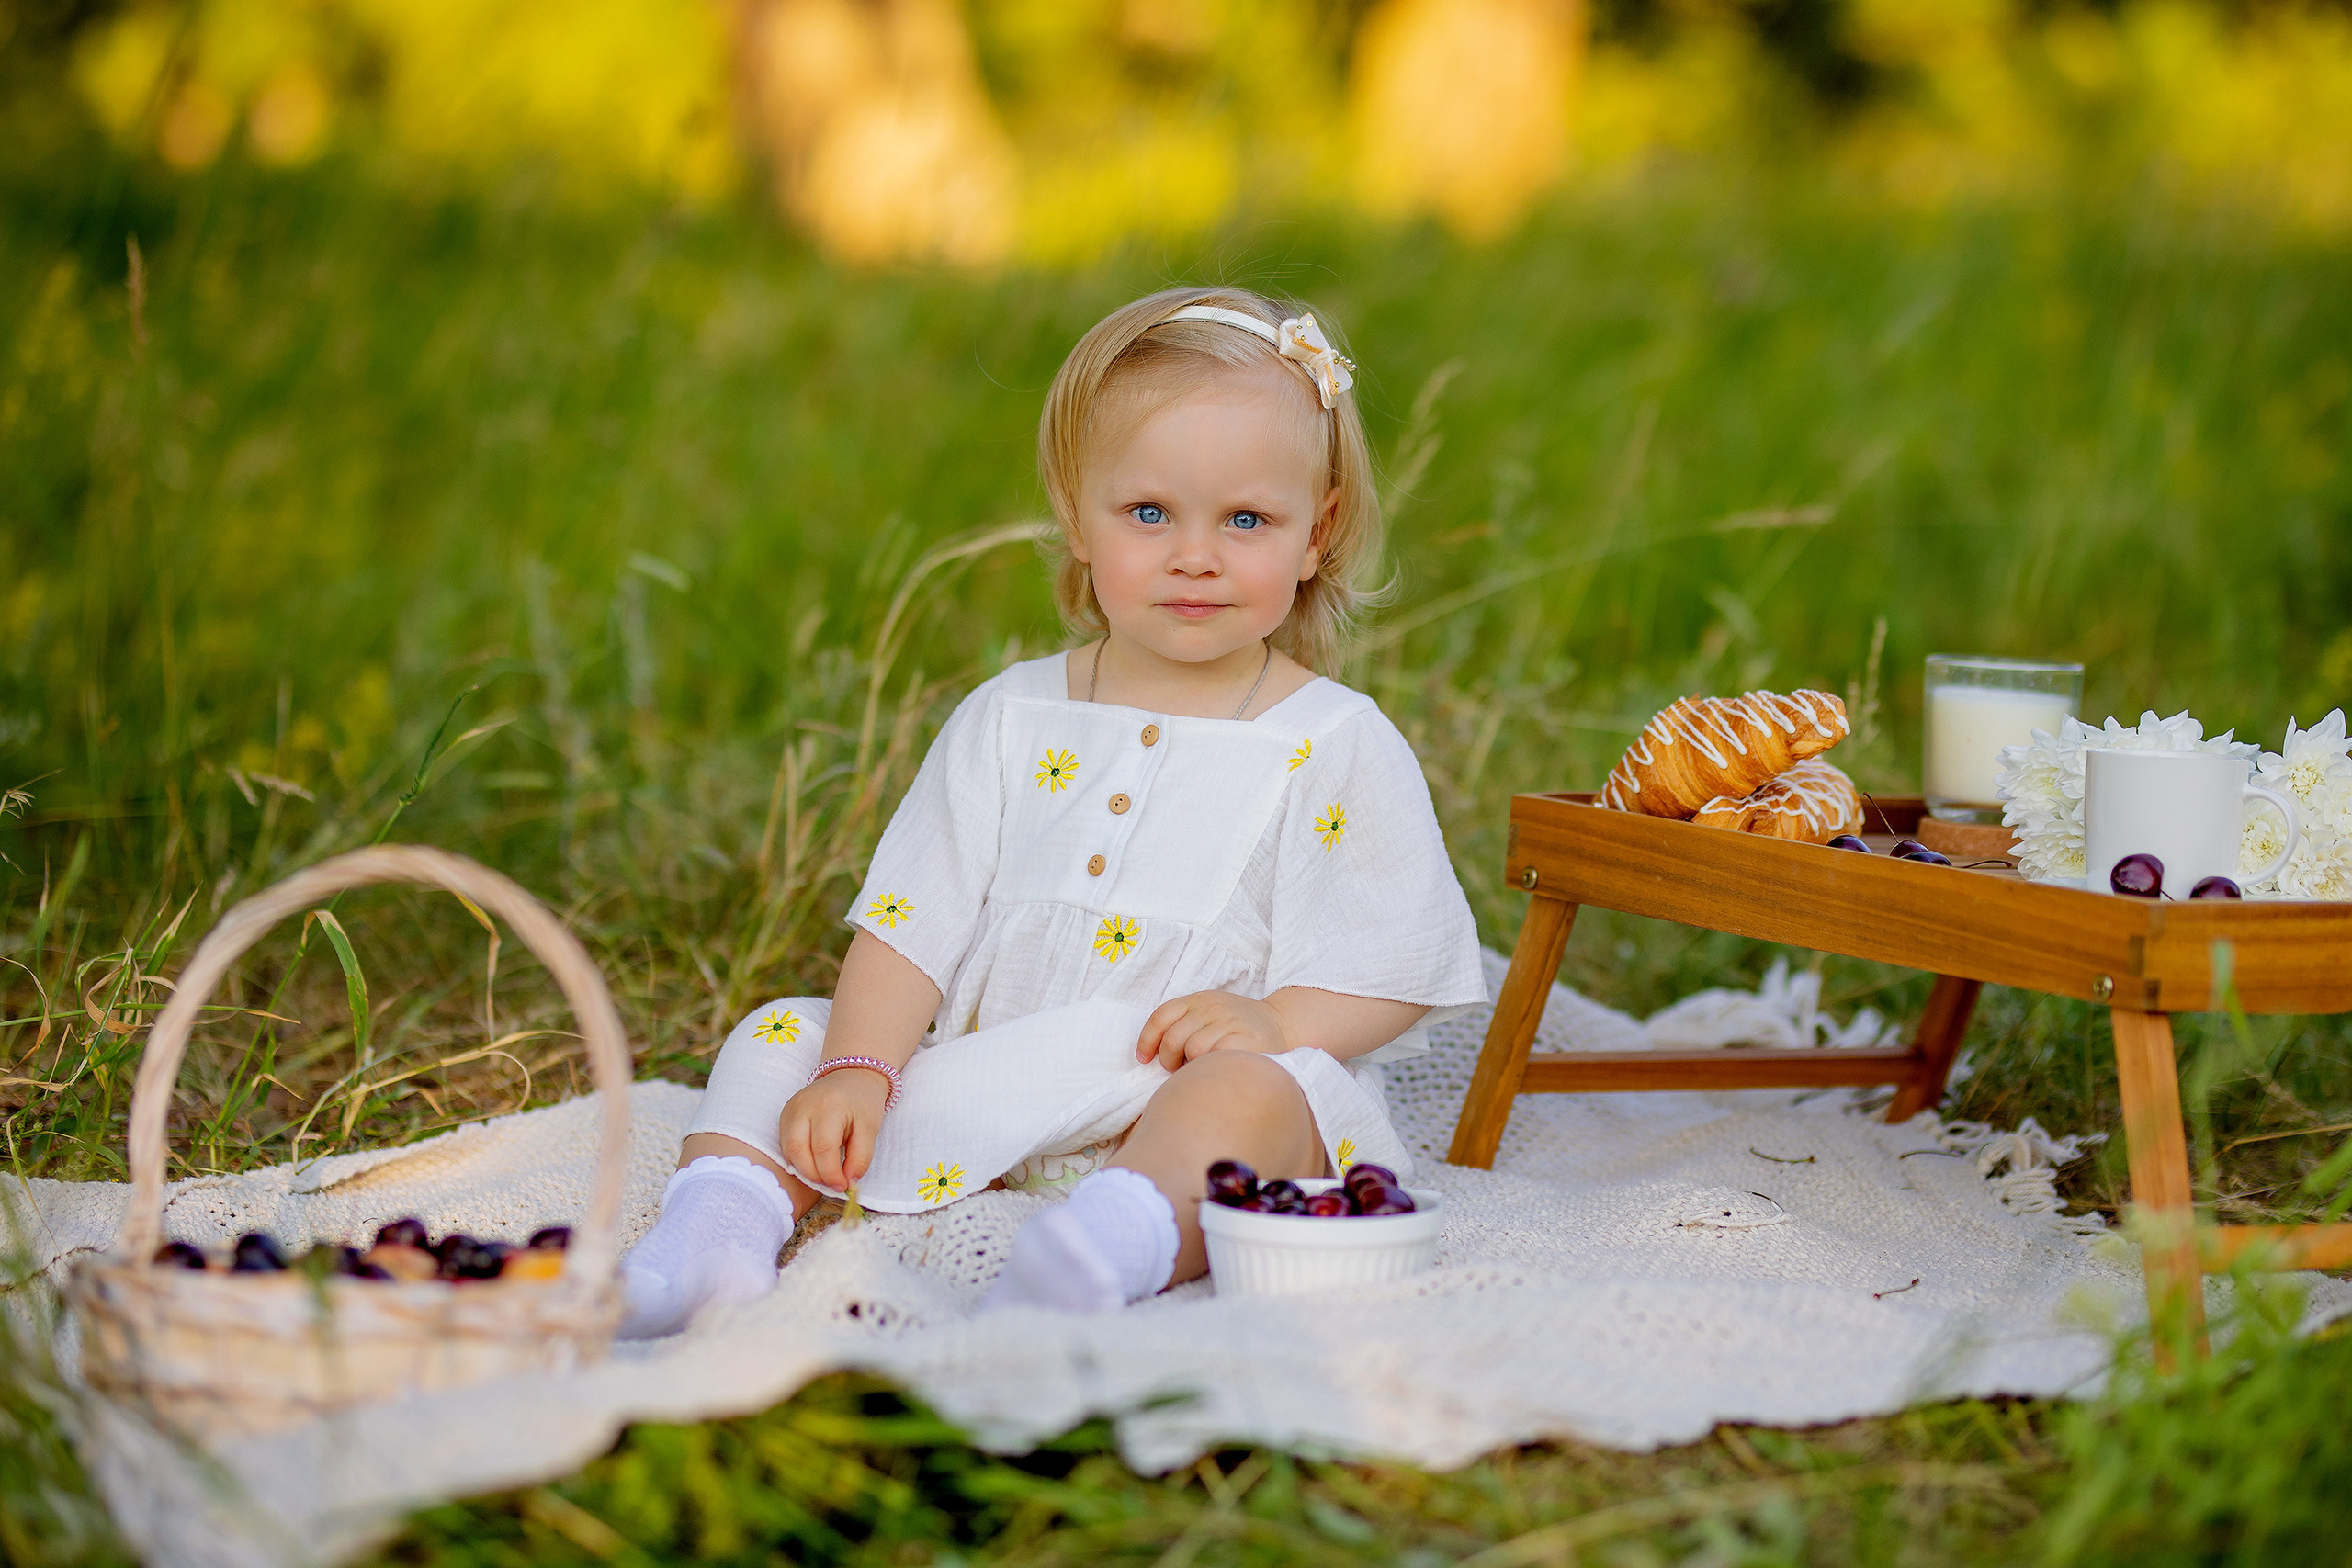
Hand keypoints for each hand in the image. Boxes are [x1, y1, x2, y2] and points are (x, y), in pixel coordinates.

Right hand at [779, 1067, 890, 1189]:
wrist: (850, 1075)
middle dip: (814, 1175)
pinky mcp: (785, 1114)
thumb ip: (860, 1158)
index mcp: (829, 1106)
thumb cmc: (862, 1102)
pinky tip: (814, 1161)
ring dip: (805, 1169)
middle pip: (798, 1151)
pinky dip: (798, 1159)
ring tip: (824, 1173)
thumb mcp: (870, 1130)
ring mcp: (790, 1109)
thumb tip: (848, 1183)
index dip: (831, 1174)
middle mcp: (804, 1106)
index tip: (842, 1186)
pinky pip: (786, 1144)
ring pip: (788, 1150)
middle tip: (832, 1183)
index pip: (823, 1148)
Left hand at [1135, 990, 1291, 1070]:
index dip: (1147, 1039)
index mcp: (1199, 1000)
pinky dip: (1210, 1067)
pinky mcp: (1245, 1039)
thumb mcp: (1210, 1014)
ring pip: (1192, 1049)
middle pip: (1173, 1038)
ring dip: (1190, 1066)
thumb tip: (1150, 1056)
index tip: (1144, 1059)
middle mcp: (1212, 1007)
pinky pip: (1215, 1056)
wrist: (1283, 1023)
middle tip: (1178, 1069)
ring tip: (1200, 1070)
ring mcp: (1229, 1022)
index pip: (1162, 1016)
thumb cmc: (1238, 1027)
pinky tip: (1216, 1071)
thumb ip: (1185, 1025)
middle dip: (1169, 1060)